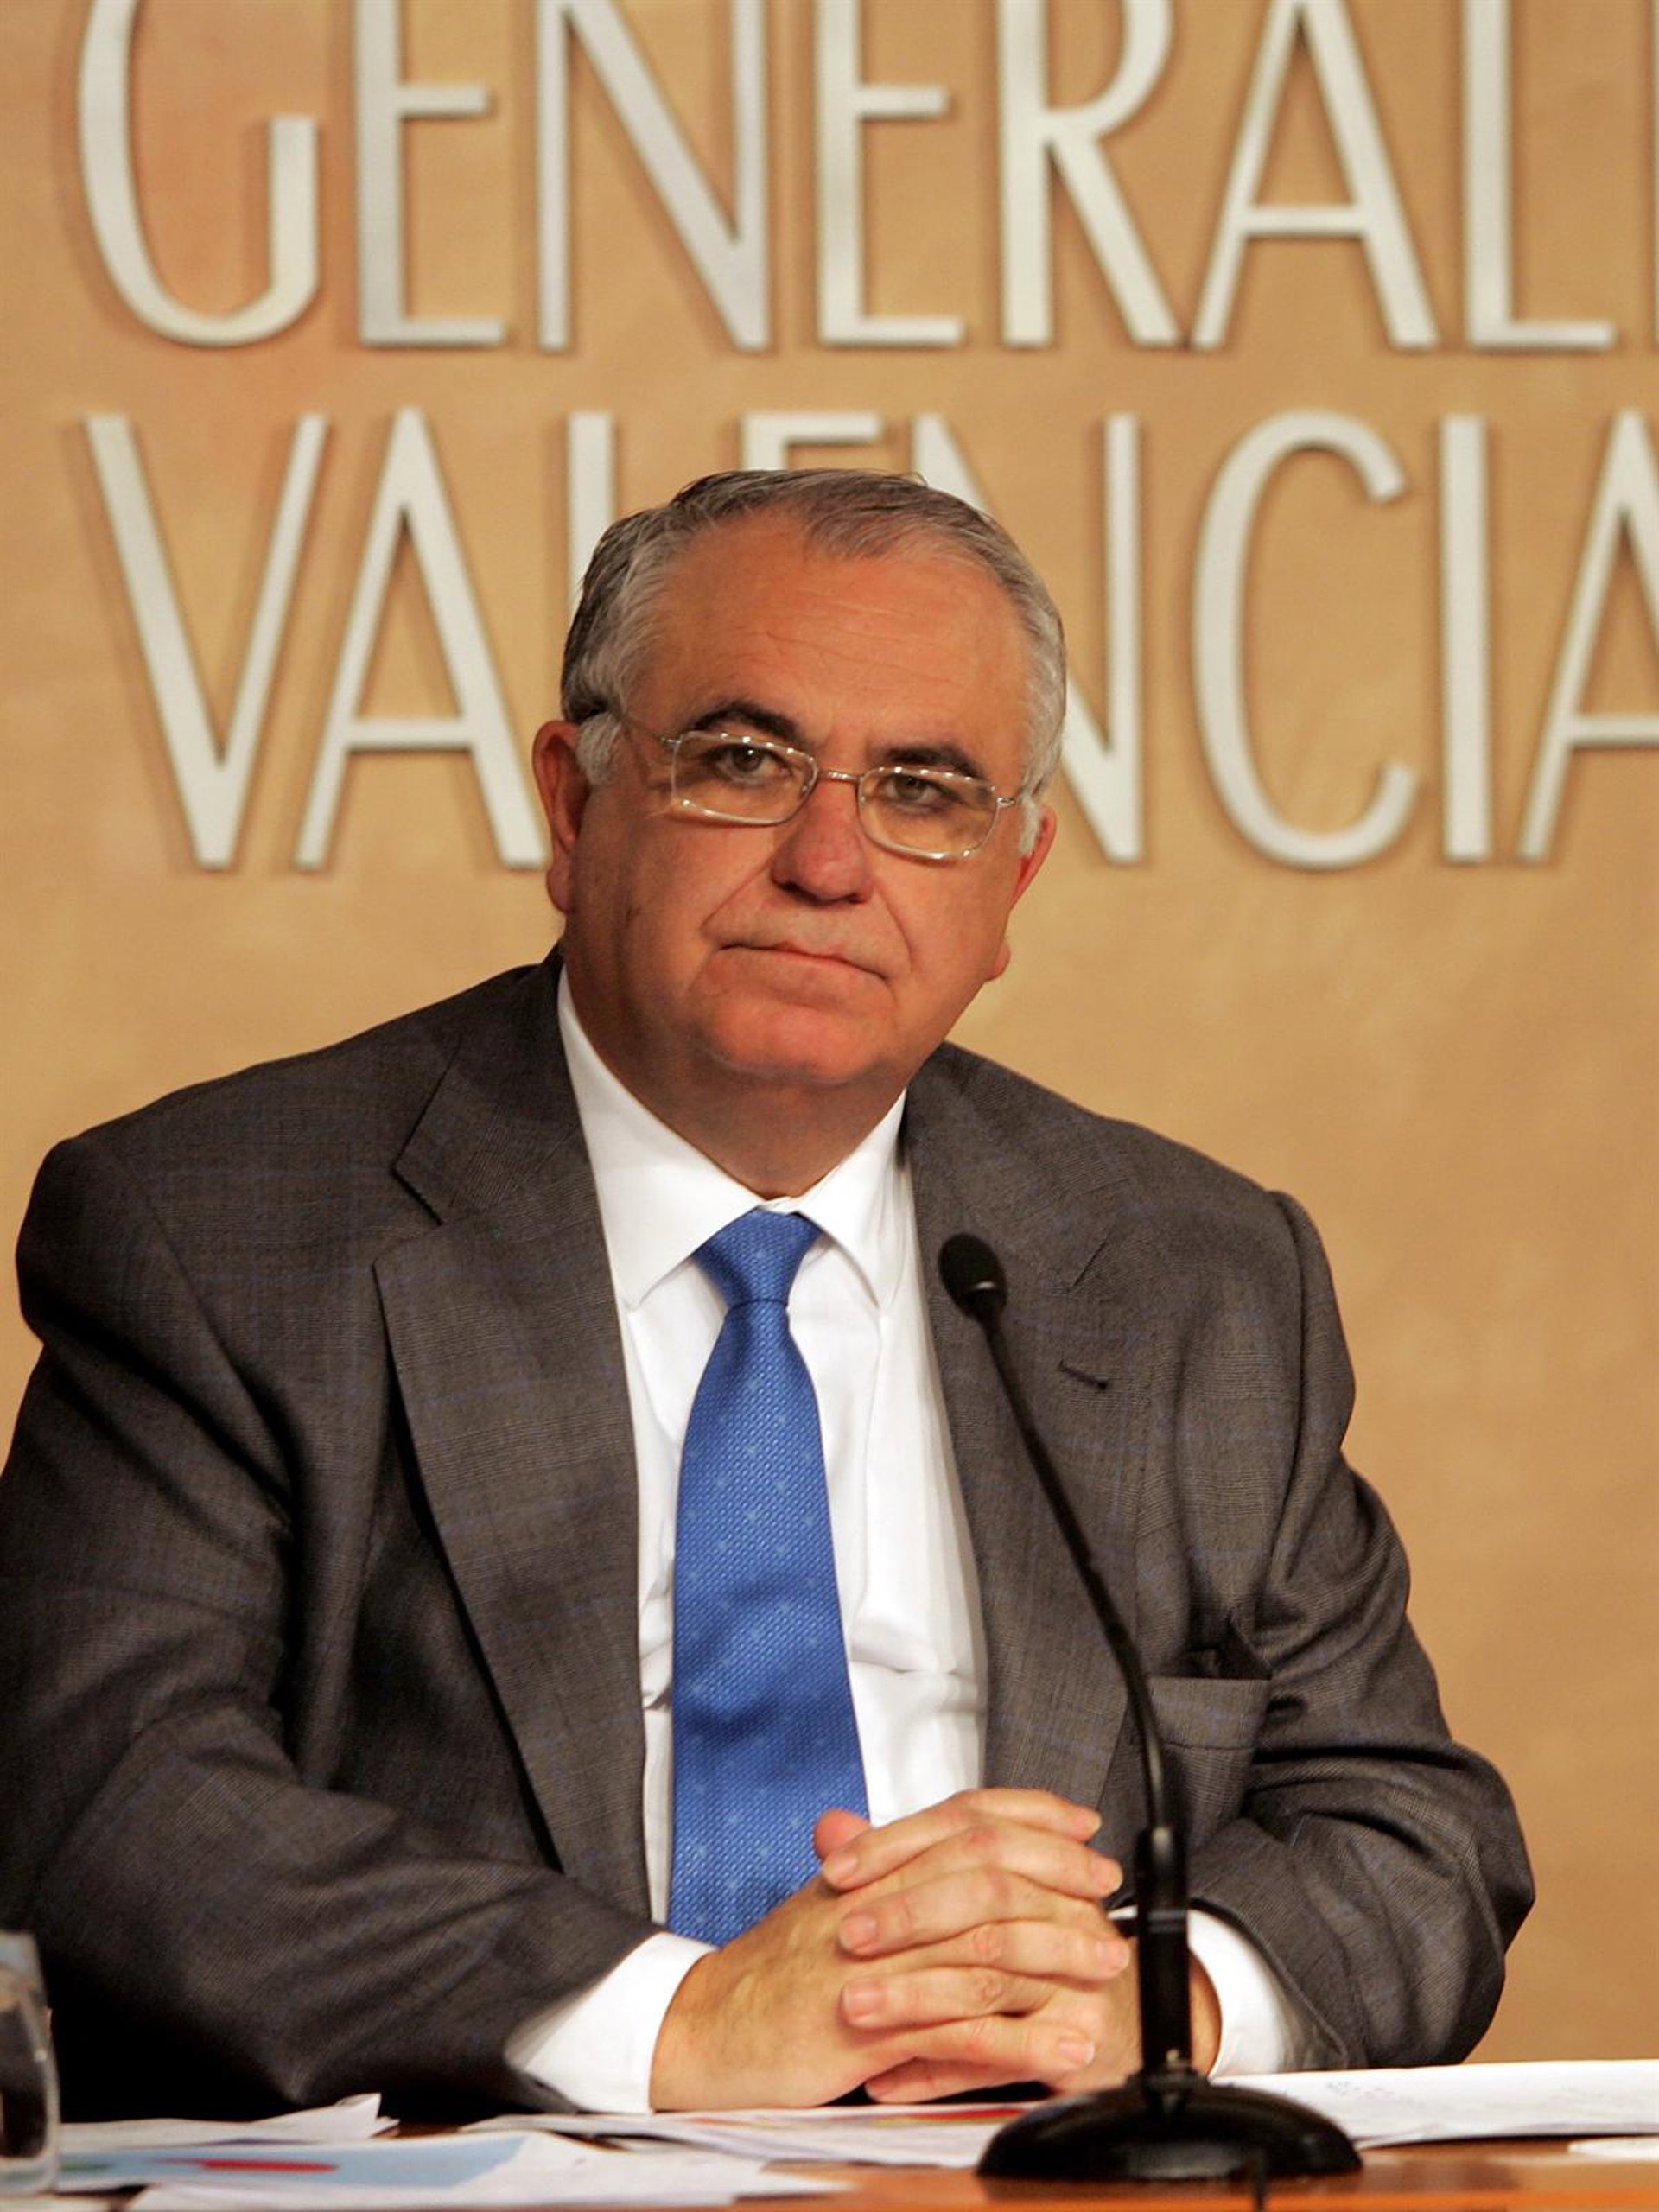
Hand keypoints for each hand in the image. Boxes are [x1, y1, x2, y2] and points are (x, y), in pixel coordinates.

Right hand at [650, 1788, 1132, 2108]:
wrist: (702, 2028)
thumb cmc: (767, 1977)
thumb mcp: (825, 1909)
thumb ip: (879, 1876)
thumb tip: (927, 1852)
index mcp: (868, 1871)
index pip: (960, 1819)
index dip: (1027, 1815)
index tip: (1079, 1824)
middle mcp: (875, 1903)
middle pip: (984, 1872)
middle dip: (1057, 1880)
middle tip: (1105, 1894)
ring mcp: (874, 1965)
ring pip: (983, 1948)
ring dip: (1055, 1958)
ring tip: (1104, 1972)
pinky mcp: (869, 2029)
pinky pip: (960, 2031)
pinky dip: (1021, 2040)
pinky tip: (1061, 2046)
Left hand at [818, 1796, 1222, 2101]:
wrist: (1121, 2021)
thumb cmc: (1035, 1955)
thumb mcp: (969, 1901)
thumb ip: (900, 1863)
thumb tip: (832, 1826)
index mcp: (1037, 1858)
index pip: (969, 1826)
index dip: (900, 1842)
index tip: (838, 1867)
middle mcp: (1061, 1904)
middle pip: (983, 1892)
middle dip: (908, 1913)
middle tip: (847, 1935)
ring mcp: (1073, 1971)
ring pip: (986, 1975)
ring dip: (913, 1996)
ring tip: (855, 2009)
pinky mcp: (1074, 2036)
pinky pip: (997, 2052)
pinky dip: (935, 2067)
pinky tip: (888, 2075)